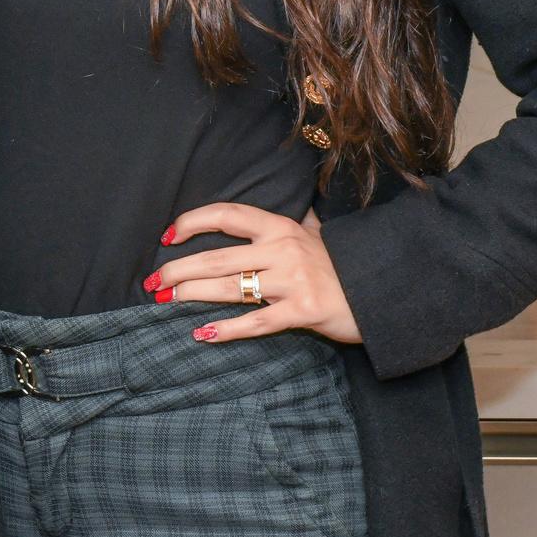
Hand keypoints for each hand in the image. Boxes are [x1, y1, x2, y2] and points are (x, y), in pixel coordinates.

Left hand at [149, 202, 364, 345]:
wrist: (382, 291)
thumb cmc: (345, 264)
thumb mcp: (320, 234)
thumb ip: (303, 220)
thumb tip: (301, 202)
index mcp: (281, 227)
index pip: (227, 215)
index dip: (193, 221)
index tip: (168, 235)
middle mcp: (282, 249)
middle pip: (217, 257)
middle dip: (178, 269)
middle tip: (153, 281)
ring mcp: (292, 281)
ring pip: (229, 287)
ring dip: (191, 294)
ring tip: (164, 300)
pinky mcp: (302, 310)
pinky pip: (256, 321)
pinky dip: (227, 329)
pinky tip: (202, 334)